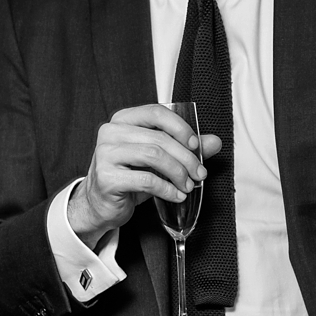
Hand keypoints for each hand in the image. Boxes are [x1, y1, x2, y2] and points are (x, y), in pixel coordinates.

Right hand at [68, 103, 221, 248]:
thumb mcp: (157, 159)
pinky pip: (146, 180)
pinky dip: (168, 189)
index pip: (156, 112)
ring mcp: (105, 154)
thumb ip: (184, 148)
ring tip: (188, 185)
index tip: (196, 145)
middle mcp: (110, 132)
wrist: (101, 202)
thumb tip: (214, 142)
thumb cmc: (130, 176)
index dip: (180, 127)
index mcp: (122, 120)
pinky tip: (176, 196)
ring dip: (178, 173)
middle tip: (200, 173)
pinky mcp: (106, 177)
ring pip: (153, 156)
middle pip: (159, 138)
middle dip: (186, 158)